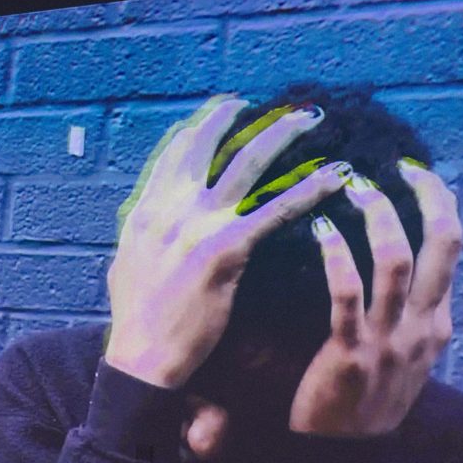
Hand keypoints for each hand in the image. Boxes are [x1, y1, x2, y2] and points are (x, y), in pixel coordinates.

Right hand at [105, 95, 351, 388]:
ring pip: (246, 165)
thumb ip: (143, 235)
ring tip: (312, 118)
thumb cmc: (135, 321)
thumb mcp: (127, 266)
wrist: (142, 358)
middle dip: (240, 117)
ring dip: (282, 136)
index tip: (226, 109)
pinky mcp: (226, 250)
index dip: (202, 126)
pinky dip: (308, 189)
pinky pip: (276, 210)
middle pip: (208, 145)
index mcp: (146, 211)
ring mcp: (198, 226)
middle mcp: (170, 208)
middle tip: (267, 104)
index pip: (174, 153)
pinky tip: (335, 177)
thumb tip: (146, 221)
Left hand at [289, 161, 460, 436]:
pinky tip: (320, 231)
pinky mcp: (350, 353)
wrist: (344, 456)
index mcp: (438, 322)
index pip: (452, 249)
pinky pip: (348, 295)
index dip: (439, 204)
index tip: (415, 174)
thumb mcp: (406, 355)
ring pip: (397, 261)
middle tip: (395, 167)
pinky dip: (337, 256)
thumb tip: (404, 264)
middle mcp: (423, 326)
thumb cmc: (366, 398)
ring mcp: (390, 340)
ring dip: (378, 216)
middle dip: (425, 197)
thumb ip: (410, 313)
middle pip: (442, 245)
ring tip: (354, 187)